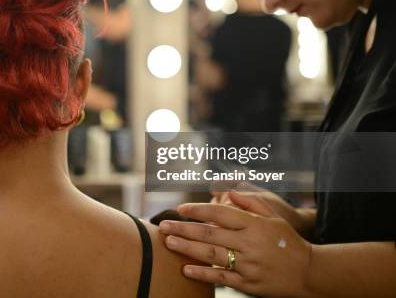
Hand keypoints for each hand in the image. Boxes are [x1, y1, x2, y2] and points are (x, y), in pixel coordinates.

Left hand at [160, 191, 315, 297]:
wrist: (310, 272)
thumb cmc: (288, 241)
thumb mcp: (273, 217)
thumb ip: (250, 202)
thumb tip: (227, 191)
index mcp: (253, 224)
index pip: (219, 214)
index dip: (198, 210)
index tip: (180, 209)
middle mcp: (249, 243)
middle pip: (210, 234)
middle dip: (184, 228)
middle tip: (164, 225)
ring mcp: (248, 265)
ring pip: (212, 255)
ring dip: (187, 248)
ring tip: (168, 242)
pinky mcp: (249, 284)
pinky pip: (221, 279)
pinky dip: (202, 274)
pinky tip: (185, 269)